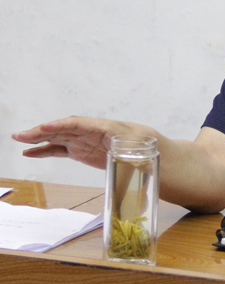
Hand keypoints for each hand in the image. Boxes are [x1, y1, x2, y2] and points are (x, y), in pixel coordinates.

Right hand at [11, 116, 148, 169]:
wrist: (145, 148)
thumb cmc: (142, 144)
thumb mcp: (138, 146)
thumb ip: (127, 151)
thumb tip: (125, 159)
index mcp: (104, 127)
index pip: (79, 124)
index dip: (62, 125)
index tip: (46, 127)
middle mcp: (90, 131)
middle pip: (63, 129)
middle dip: (43, 131)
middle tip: (22, 135)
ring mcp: (83, 141)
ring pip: (57, 137)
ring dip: (39, 139)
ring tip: (20, 140)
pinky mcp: (80, 151)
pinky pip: (59, 149)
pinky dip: (44, 150)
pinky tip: (29, 153)